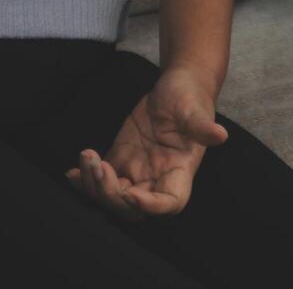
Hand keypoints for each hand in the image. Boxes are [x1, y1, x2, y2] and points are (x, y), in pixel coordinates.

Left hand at [66, 66, 228, 218]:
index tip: (130, 194)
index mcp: (180, 171)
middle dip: (111, 195)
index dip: (150, 207)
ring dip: (94, 186)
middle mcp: (158, 178)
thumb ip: (202, 125)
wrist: (177, 85)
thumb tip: (220, 136)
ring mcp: (137, 172)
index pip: (169, 204)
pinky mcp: (121, 160)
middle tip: (100, 166)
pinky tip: (72, 172)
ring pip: (112, 197)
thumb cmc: (190, 95)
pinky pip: (101, 180)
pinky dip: (85, 180)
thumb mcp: (195, 107)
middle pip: (133, 208)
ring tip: (86, 157)